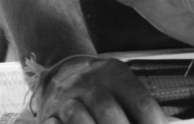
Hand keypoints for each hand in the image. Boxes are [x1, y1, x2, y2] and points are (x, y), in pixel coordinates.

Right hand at [33, 56, 166, 123]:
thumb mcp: (125, 87)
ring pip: (80, 120)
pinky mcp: (48, 115)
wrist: (60, 73)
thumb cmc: (103, 87)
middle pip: (110, 113)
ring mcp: (66, 98)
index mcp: (116, 73)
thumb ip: (145, 108)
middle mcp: (90, 82)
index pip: (140, 102)